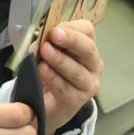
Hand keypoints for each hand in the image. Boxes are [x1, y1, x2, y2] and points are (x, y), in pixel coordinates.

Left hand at [36, 20, 101, 134]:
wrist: (45, 106)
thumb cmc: (49, 73)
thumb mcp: (47, 54)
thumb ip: (46, 42)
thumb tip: (40, 34)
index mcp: (87, 48)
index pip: (87, 31)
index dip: (71, 28)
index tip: (54, 28)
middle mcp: (93, 65)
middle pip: (88, 49)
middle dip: (71, 40)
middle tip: (54, 35)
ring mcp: (88, 85)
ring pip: (77, 71)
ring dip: (59, 60)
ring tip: (44, 52)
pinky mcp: (76, 102)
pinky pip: (65, 88)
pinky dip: (53, 78)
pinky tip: (43, 70)